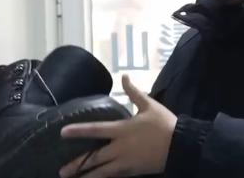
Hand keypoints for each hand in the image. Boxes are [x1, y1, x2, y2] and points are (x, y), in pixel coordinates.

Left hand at [59, 75, 177, 177]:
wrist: (182, 145)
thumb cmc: (165, 124)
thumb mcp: (149, 105)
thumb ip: (134, 92)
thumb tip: (124, 76)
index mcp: (122, 130)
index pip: (96, 130)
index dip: (79, 131)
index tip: (63, 133)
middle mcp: (121, 148)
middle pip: (95, 158)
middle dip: (77, 165)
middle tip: (62, 171)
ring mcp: (127, 162)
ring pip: (103, 172)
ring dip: (87, 177)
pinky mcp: (134, 171)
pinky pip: (115, 176)